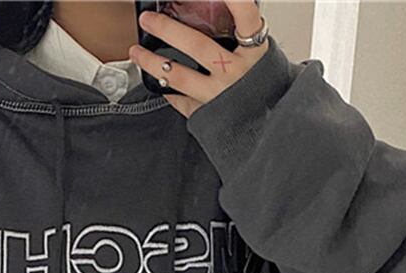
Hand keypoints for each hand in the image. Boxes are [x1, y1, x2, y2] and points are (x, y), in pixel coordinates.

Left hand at [128, 0, 269, 118]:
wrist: (270, 127)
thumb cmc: (265, 88)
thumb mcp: (261, 56)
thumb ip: (243, 36)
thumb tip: (226, 9)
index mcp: (255, 52)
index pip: (246, 16)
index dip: (235, 0)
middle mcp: (235, 73)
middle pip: (197, 46)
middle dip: (167, 30)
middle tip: (147, 20)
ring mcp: (219, 95)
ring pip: (179, 77)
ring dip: (152, 63)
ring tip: (136, 51)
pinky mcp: (207, 115)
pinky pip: (181, 100)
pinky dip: (167, 90)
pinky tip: (157, 81)